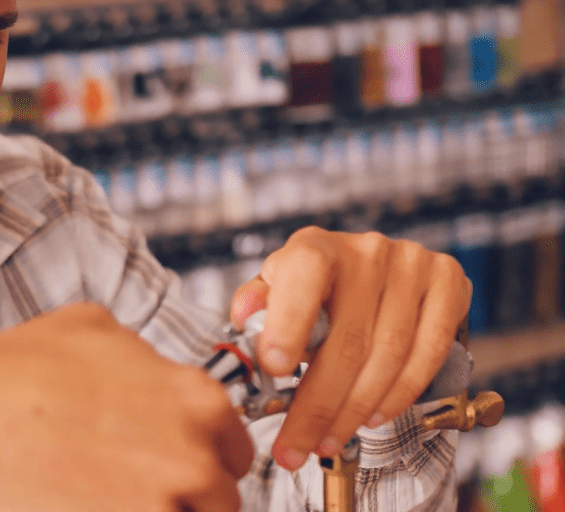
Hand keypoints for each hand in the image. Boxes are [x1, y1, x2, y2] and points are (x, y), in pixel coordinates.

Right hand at [0, 302, 252, 511]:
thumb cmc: (6, 375)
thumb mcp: (92, 329)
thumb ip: (147, 357)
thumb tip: (160, 376)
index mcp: (196, 401)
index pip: (234, 452)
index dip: (197, 460)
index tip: (168, 468)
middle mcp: (190, 457)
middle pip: (214, 502)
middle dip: (178, 498)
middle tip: (126, 488)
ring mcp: (160, 506)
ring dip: (150, 510)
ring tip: (95, 496)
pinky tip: (74, 504)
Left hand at [229, 227, 470, 470]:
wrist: (372, 271)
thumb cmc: (314, 288)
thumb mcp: (276, 290)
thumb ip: (257, 304)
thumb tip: (246, 315)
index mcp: (316, 247)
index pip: (303, 277)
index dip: (289, 323)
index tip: (275, 369)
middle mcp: (366, 251)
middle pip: (346, 340)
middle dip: (317, 406)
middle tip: (294, 447)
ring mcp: (412, 265)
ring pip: (387, 356)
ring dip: (354, 411)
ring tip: (327, 441)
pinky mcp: (448, 284)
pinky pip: (427, 354)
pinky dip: (399, 395)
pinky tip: (372, 417)